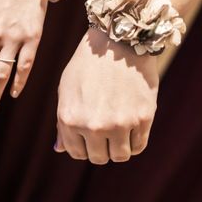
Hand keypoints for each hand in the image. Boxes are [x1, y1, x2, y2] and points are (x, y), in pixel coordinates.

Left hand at [55, 28, 158, 163]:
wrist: (117, 43)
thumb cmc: (87, 66)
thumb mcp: (66, 92)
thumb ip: (63, 123)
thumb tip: (58, 149)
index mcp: (70, 119)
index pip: (75, 152)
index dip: (82, 147)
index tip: (88, 136)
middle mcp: (93, 125)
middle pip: (98, 157)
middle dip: (100, 149)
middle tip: (105, 133)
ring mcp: (119, 123)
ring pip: (120, 156)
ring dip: (118, 148)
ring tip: (118, 132)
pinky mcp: (142, 118)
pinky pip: (139, 146)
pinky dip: (134, 142)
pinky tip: (131, 129)